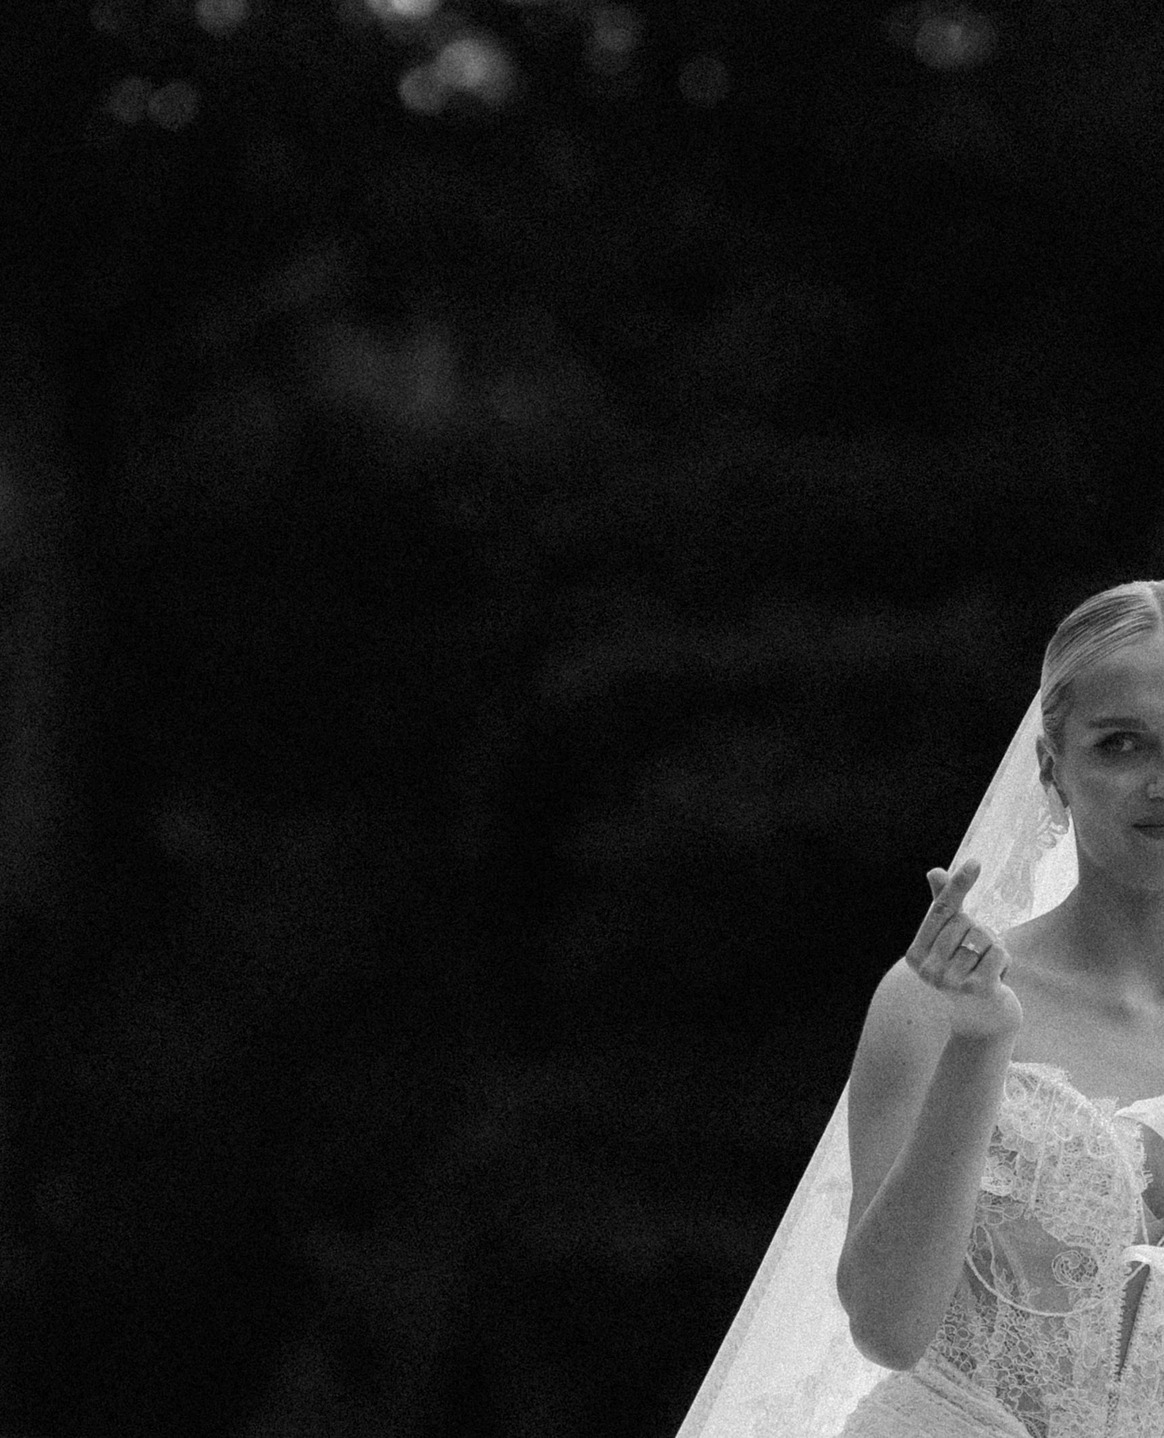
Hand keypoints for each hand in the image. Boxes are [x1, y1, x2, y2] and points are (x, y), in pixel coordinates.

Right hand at [905, 859, 1022, 1040]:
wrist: (977, 1025)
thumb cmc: (960, 976)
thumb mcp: (947, 944)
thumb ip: (942, 908)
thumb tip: (935, 871)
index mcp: (916, 954)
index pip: (941, 910)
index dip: (959, 885)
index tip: (976, 862)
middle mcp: (929, 969)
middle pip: (967, 922)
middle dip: (979, 932)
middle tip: (975, 957)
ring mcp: (952, 982)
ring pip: (984, 936)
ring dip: (992, 948)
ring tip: (985, 969)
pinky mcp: (979, 989)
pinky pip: (999, 952)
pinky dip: (1004, 959)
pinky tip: (997, 977)